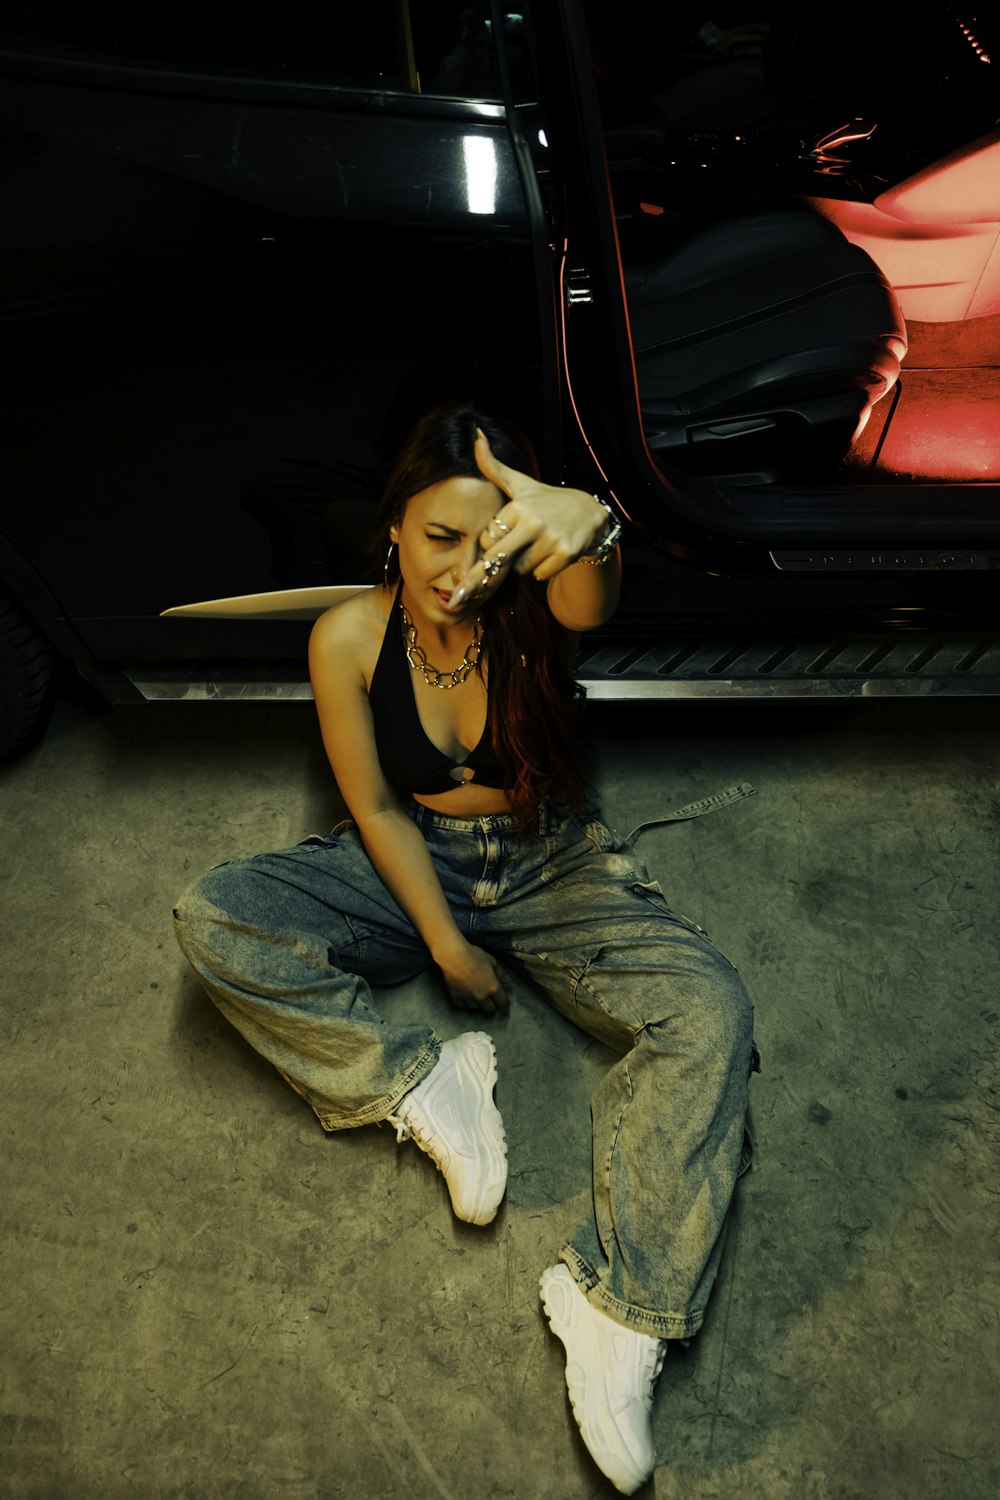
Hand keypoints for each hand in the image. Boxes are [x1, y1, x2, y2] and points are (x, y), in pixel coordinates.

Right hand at [437, 937, 509, 1014]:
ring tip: (476, 995)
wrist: (453, 957)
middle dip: (492, 1004)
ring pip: (475, 1007)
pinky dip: (464, 1001)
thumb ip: (500, 972)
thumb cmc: (474, 956)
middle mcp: (481, 996)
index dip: (505, 1002)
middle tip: (490, 997)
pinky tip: (464, 995)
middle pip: (490, 1009)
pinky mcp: (456, 997)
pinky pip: (461, 1004)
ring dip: (477, 1003)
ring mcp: (468, 998)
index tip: (504, 1000)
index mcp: (493, 988)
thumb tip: (508, 980)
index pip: (503, 1002)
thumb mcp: (491, 961)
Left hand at [446, 429, 612, 609]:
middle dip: (502, 560)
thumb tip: (475, 434)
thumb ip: (493, 466)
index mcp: (519, 507)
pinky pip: (539, 575)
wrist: (587, 512)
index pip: (487, 539)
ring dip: (525, 563)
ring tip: (537, 546)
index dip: (494, 540)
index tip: (506, 532)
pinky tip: (551, 553)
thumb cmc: (545, 499)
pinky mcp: (565, 556)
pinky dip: (542, 570)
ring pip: (520, 569)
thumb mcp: (520, 483)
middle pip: (499, 558)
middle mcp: (534, 523)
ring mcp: (551, 540)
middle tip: (516, 548)